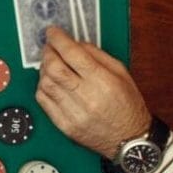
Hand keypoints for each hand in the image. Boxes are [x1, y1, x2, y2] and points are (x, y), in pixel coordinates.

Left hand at [36, 27, 151, 158]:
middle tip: (49, 47)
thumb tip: (74, 43)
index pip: (73, 54)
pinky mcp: (64, 125)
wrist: (130, 140)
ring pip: (46, 83)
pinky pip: (43, 101)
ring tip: (51, 64)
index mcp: (103, 82)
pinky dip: (42, 87)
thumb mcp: (121, 74)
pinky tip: (50, 82)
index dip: (58, 39)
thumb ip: (97, 55)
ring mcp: (74, 113)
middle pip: (54, 68)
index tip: (52, 32)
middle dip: (48, 52)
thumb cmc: (128, 105)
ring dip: (44, 69)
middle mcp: (87, 97)